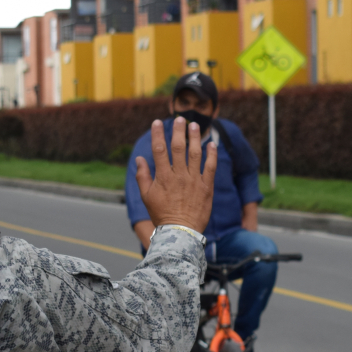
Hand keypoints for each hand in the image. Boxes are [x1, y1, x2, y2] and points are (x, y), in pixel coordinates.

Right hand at [135, 117, 213, 232]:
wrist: (180, 232)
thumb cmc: (162, 215)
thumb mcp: (147, 197)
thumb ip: (143, 176)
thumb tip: (140, 159)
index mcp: (163, 177)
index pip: (159, 150)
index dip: (158, 134)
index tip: (157, 122)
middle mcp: (179, 176)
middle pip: (178, 147)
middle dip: (178, 131)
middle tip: (180, 119)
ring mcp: (194, 180)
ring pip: (195, 154)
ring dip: (195, 138)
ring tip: (194, 126)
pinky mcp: (206, 187)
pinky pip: (211, 167)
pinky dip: (212, 155)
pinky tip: (211, 144)